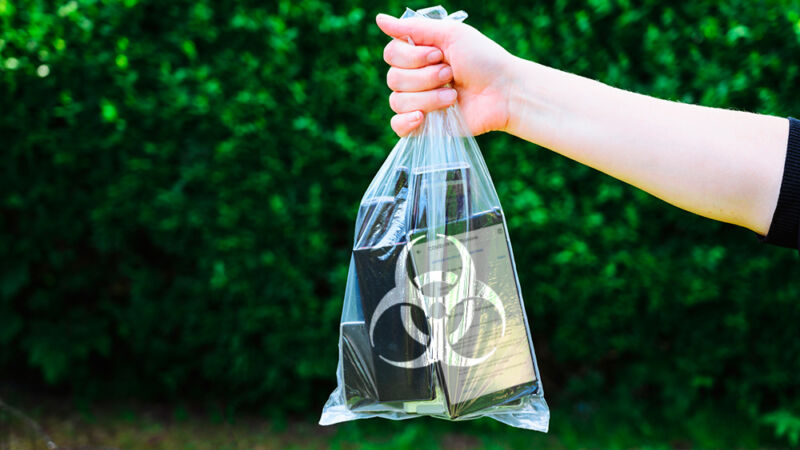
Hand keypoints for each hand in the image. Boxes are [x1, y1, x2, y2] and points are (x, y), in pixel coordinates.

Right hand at [376, 14, 516, 136]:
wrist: (504, 92)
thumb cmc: (483, 60)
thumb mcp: (451, 34)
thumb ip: (413, 27)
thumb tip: (378, 19)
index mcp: (417, 55)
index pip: (390, 54)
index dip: (412, 57)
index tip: (439, 55)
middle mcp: (414, 78)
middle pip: (393, 78)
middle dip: (425, 77)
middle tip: (451, 74)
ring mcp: (417, 103)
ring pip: (398, 101)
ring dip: (429, 98)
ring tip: (453, 95)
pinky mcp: (423, 126)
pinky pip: (397, 126)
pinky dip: (407, 121)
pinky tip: (422, 117)